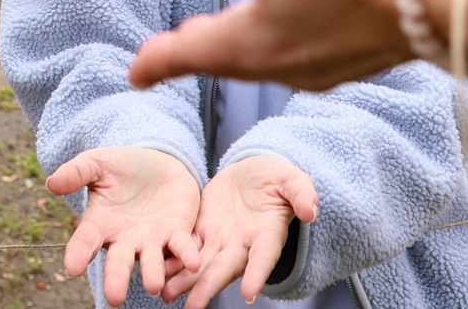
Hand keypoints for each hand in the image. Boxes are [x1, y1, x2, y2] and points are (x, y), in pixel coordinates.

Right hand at [47, 145, 201, 302]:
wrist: (159, 162)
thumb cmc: (122, 166)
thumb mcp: (97, 163)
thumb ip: (76, 172)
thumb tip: (51, 183)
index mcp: (101, 223)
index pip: (85, 241)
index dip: (78, 254)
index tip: (71, 269)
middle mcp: (125, 239)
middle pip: (119, 262)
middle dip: (117, 279)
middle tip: (114, 298)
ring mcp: (152, 240)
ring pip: (152, 262)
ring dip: (153, 274)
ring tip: (154, 286)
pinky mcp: (178, 233)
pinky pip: (182, 247)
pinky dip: (187, 256)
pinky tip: (194, 264)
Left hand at [118, 0, 424, 91]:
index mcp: (253, 43)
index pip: (186, 56)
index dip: (154, 62)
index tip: (132, 73)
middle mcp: (287, 66)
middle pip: (225, 60)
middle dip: (193, 55)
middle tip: (166, 54)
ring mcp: (329, 67)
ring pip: (265, 61)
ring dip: (234, 49)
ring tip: (218, 37)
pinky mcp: (362, 55)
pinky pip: (301, 57)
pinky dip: (276, 44)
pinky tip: (288, 26)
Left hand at [179, 157, 316, 307]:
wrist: (254, 172)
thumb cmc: (278, 178)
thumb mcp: (293, 180)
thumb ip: (301, 194)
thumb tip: (311, 211)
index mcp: (268, 233)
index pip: (264, 257)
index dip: (257, 274)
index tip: (248, 295)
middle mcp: (244, 243)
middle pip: (226, 267)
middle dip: (209, 287)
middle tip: (193, 307)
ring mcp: (222, 238)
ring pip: (202, 263)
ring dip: (185, 280)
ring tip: (166, 294)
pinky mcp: (203, 228)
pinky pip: (186, 246)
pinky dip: (173, 258)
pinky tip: (157, 268)